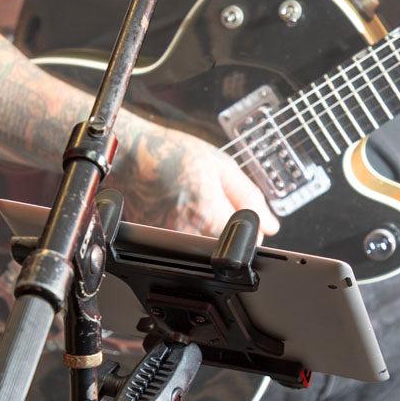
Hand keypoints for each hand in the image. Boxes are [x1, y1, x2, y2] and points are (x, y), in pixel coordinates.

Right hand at [111, 119, 279, 237]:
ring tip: (192, 201)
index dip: (251, 225)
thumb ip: (250, 197)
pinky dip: (186, 229)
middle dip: (227, 226)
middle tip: (212, 199)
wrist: (129, 155)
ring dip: (206, 229)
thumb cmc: (169, 154)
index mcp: (208, 213)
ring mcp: (170, 241)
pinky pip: (183, 244)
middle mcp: (188, 233)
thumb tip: (270, 225)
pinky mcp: (155, 243)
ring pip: (205, 247)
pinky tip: (177, 208)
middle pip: (226, 245)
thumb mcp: (221, 165)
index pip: (250, 240)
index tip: (240, 211)